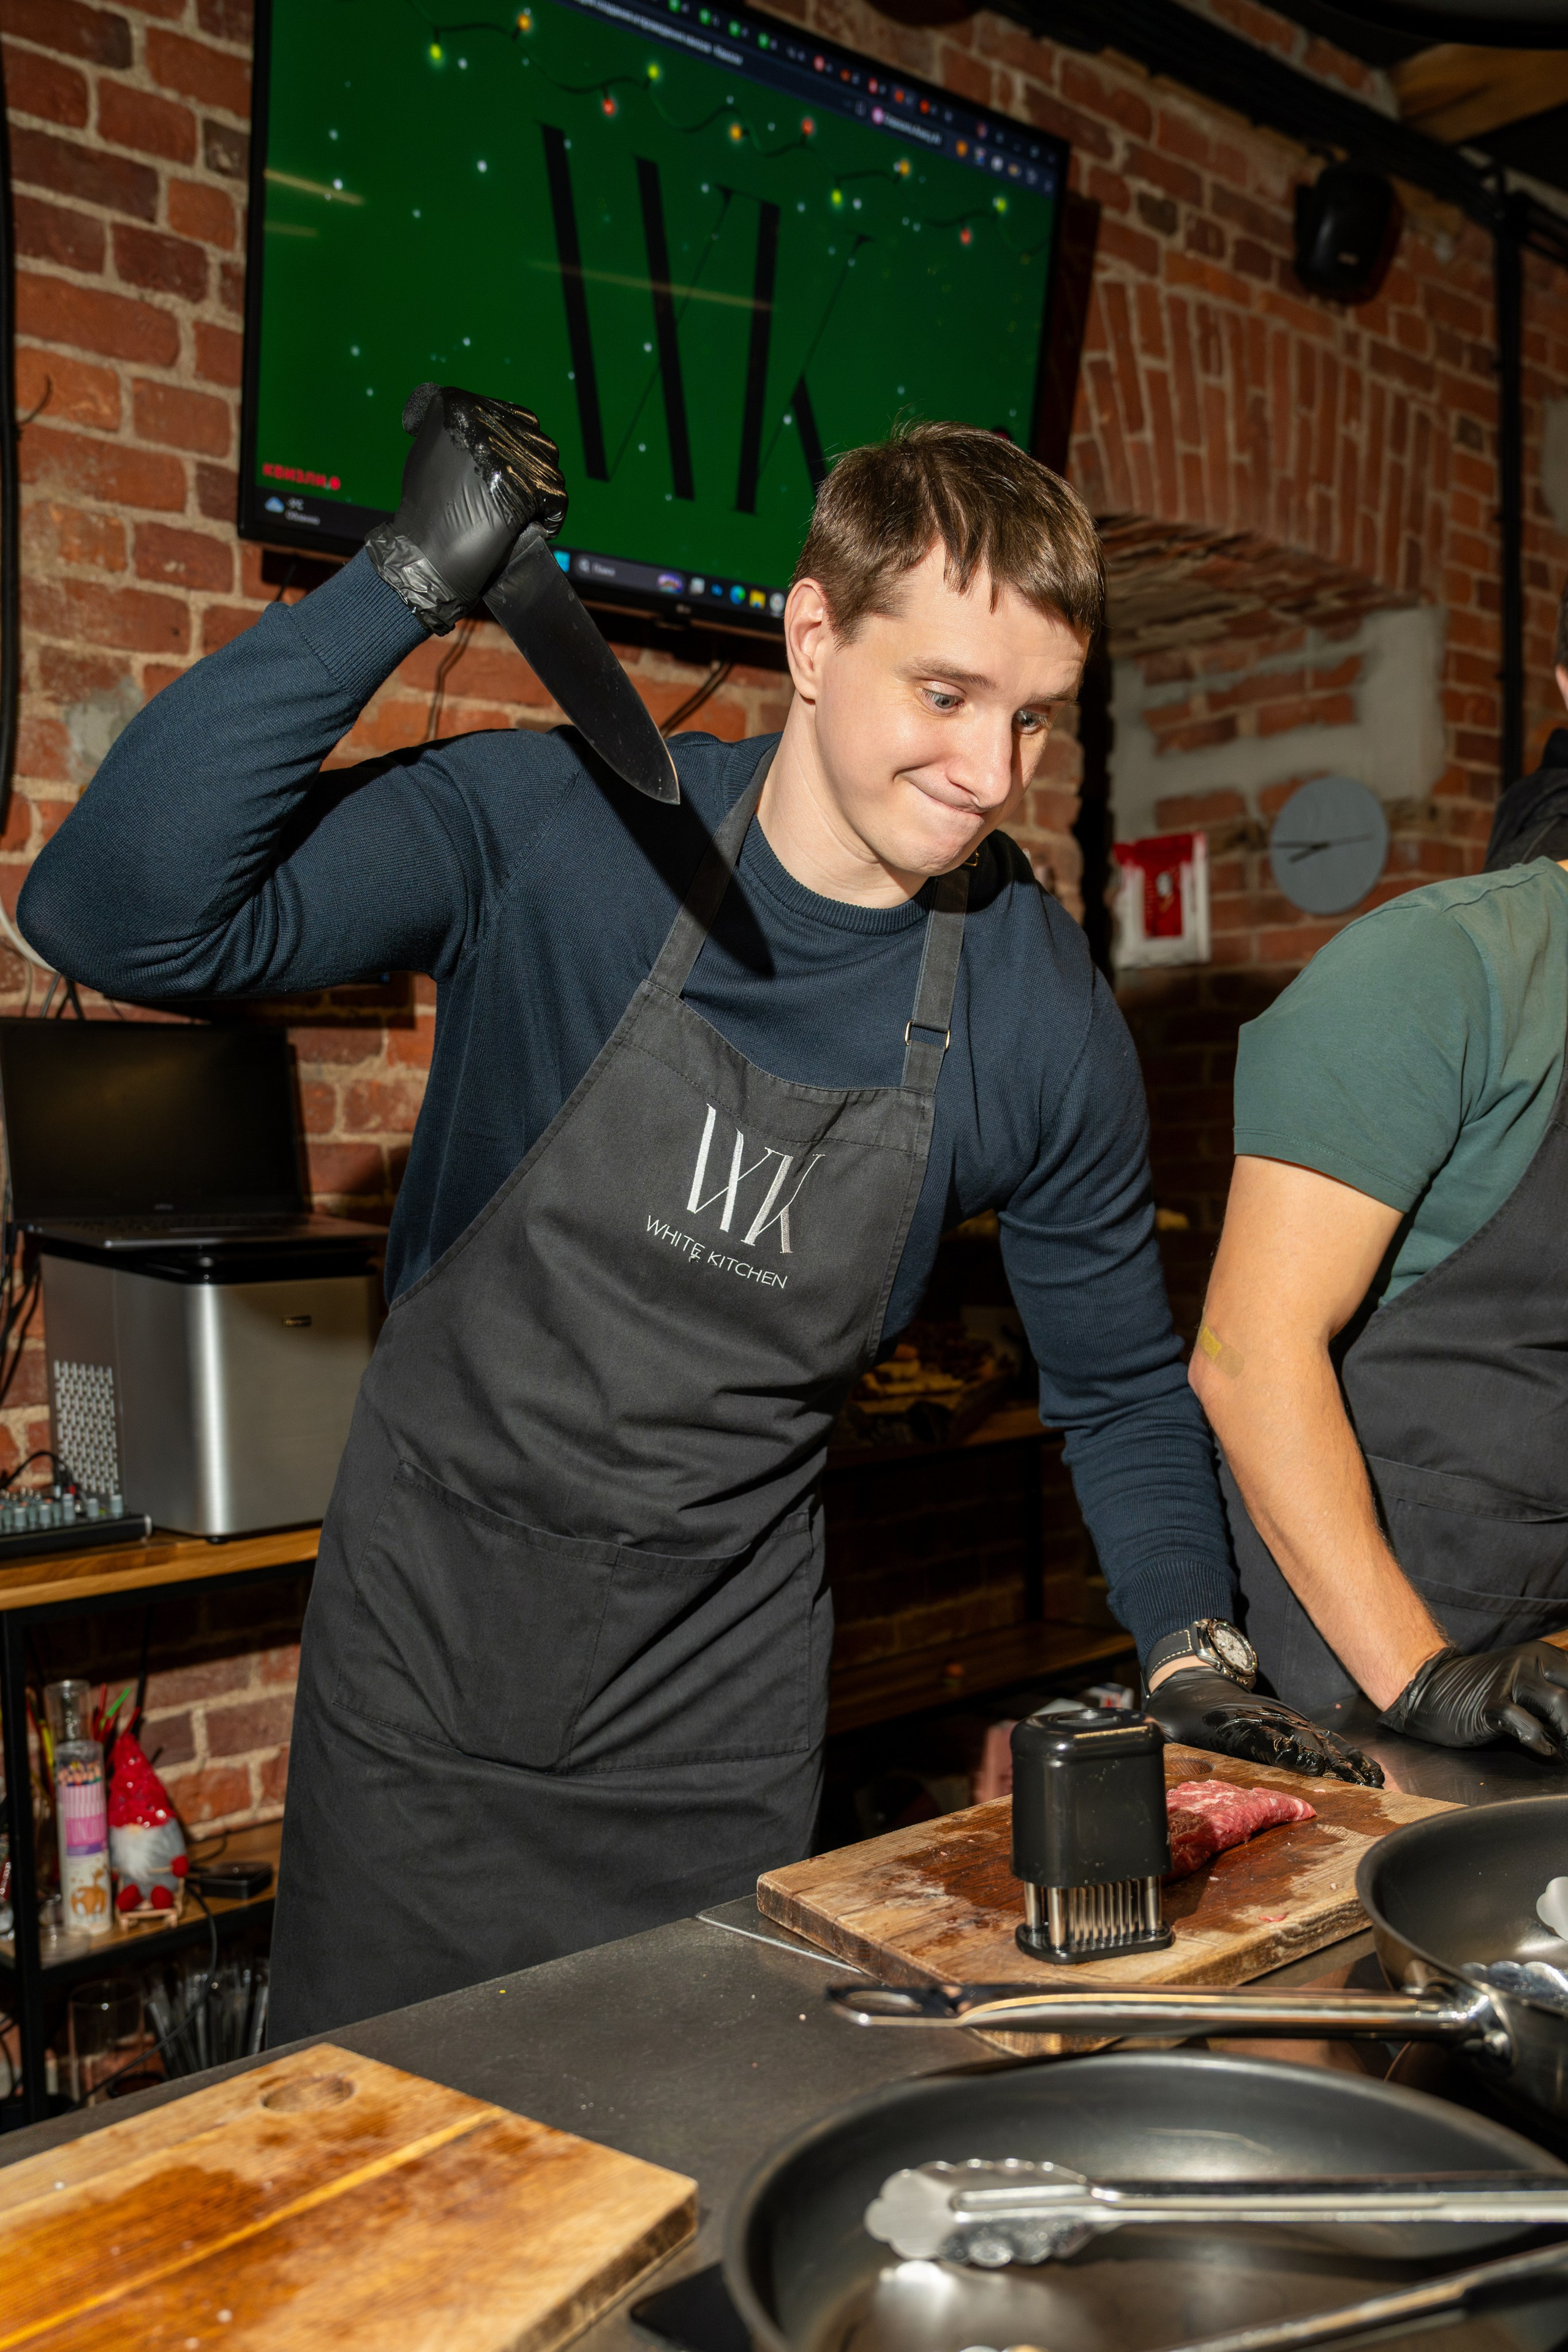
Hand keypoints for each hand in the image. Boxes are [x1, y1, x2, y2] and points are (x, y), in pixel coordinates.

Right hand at [365, 383, 567, 634]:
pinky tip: (528, 527)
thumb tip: (501, 423)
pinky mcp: (524, 487)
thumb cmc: (427, 507)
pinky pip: (557, 499)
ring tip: (518, 513)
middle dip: (531, 470)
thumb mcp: (432, 447)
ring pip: (550, 468)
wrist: (424, 552)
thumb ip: (467, 429)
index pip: (517, 416)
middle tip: (512, 497)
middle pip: (537, 440)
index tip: (503, 474)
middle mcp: (483, 420)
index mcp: (458, 404)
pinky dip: (549, 518)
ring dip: (540, 494)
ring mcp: (505, 453)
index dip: (518, 449)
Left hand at [1146, 1665, 1383, 1784]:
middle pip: (1300, 1741)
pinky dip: (1348, 1756)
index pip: (1259, 1739)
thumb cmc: (1179, 1711)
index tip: (1305, 1763)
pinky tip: (1370, 1772)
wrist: (1196, 1677)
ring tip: (1376, 1781)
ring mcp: (1282, 1721)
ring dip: (1346, 1761)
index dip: (1281, 1750)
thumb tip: (1149, 1739)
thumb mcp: (1163, 1724)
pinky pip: (1324, 1741)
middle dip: (1328, 1761)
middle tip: (1359, 1782)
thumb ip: (1160, 1738)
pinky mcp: (1292, 1724)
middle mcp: (1263, 1722)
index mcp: (1231, 1727)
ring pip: (1319, 1741)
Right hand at [1381, 1641, 1567, 1757]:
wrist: (1429, 1688)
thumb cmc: (1482, 1693)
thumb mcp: (1527, 1688)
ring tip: (1566, 1751)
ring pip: (1559, 1702)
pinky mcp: (1489, 1703)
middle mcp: (1530, 1660)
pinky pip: (1525, 1723)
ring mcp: (1508, 1678)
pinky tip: (1543, 1749)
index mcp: (1543, 1654)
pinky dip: (1539, 1741)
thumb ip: (1554, 1701)